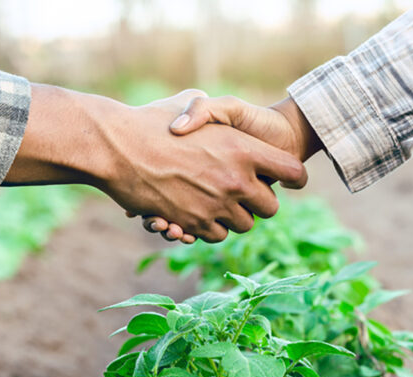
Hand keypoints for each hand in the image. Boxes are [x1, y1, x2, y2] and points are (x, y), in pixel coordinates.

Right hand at [5, 85, 307, 242]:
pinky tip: (197, 211)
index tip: (289, 180)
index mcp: (244, 149)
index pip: (293, 172)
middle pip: (271, 208)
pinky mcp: (193, 223)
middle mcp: (236, 180)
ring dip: (234, 217)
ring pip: (244, 225)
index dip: (295, 177)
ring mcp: (216, 205)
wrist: (117, 147)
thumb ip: (213, 109)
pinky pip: (216, 235)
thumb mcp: (191, 103)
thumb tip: (220, 114)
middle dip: (260, 202)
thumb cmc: (151, 121)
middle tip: (246, 193)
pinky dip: (210, 227)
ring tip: (217, 201)